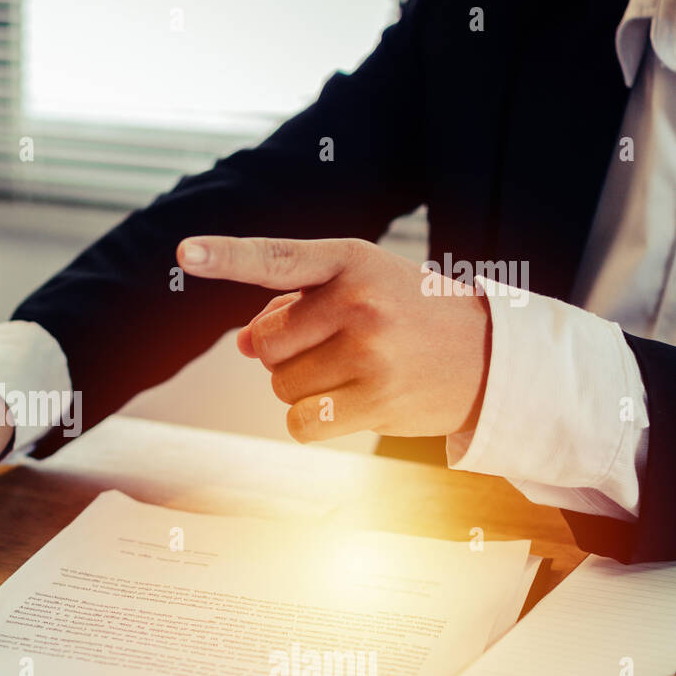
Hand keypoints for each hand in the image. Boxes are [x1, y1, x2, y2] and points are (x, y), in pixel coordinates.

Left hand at [176, 236, 491, 441]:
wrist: (492, 356)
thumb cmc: (411, 317)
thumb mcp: (361, 288)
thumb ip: (296, 304)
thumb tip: (241, 343)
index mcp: (349, 261)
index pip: (276, 258)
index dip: (225, 256)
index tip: (183, 252)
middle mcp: (359, 301)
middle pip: (264, 345)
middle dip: (284, 354)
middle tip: (335, 347)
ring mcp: (370, 351)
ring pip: (279, 387)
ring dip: (302, 388)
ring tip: (355, 373)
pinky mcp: (377, 400)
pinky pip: (300, 423)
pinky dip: (311, 421)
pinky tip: (351, 404)